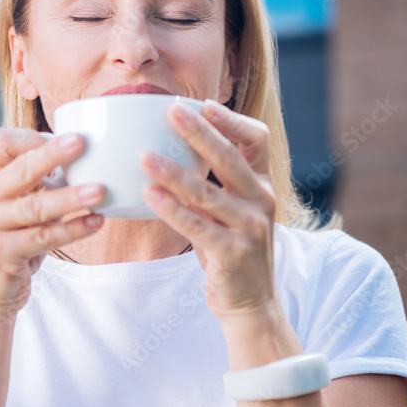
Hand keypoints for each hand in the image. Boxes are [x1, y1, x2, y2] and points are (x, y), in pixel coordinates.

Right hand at [0, 128, 105, 324]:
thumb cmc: (12, 246)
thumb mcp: (19, 212)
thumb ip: (40, 189)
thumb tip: (85, 164)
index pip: (2, 144)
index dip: (32, 137)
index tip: (65, 138)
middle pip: (20, 170)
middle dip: (52, 155)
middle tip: (81, 143)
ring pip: (34, 207)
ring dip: (70, 198)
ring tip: (99, 190)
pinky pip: (43, 238)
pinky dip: (73, 230)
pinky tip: (95, 222)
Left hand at [140, 99, 277, 321]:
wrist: (250, 302)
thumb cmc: (230, 248)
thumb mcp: (226, 211)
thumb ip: (209, 184)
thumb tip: (167, 150)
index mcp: (262, 184)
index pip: (257, 140)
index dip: (232, 121)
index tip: (204, 104)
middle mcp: (261, 201)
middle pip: (229, 159)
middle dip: (199, 133)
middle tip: (171, 110)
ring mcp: (250, 228)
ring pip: (207, 193)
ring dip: (174, 173)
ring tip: (145, 157)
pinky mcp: (233, 253)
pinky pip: (197, 226)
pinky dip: (172, 209)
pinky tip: (149, 195)